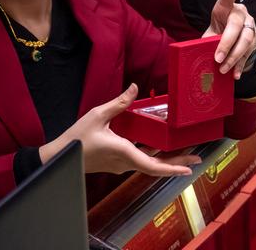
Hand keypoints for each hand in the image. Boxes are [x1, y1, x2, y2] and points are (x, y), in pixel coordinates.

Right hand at [40, 84, 200, 174]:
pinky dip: (152, 156)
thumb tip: (135, 87)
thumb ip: (119, 103)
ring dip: (166, 160)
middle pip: (156, 166)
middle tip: (196, 160)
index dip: (173, 168)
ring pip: (148, 164)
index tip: (189, 169)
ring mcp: (120, 165)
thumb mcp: (98, 115)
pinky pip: (139, 161)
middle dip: (177, 164)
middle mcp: (125, 162)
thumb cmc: (77, 138)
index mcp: (124, 152)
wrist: (59, 158)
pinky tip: (158, 148)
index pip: (153, 165)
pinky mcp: (115, 163)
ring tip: (183, 154)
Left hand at [204, 0, 255, 77]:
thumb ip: (204, 38)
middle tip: (217, 58)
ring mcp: (251, 26)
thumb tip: (191, 52)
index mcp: (227, 7)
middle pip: (238, 26)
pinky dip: (240, 65)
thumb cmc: (216, 34)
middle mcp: (242, 13)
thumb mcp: (209, 32)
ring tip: (223, 69)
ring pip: (246, 40)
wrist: (229, 46)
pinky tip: (234, 74)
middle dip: (227, 43)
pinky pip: (250, 53)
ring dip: (234, 57)